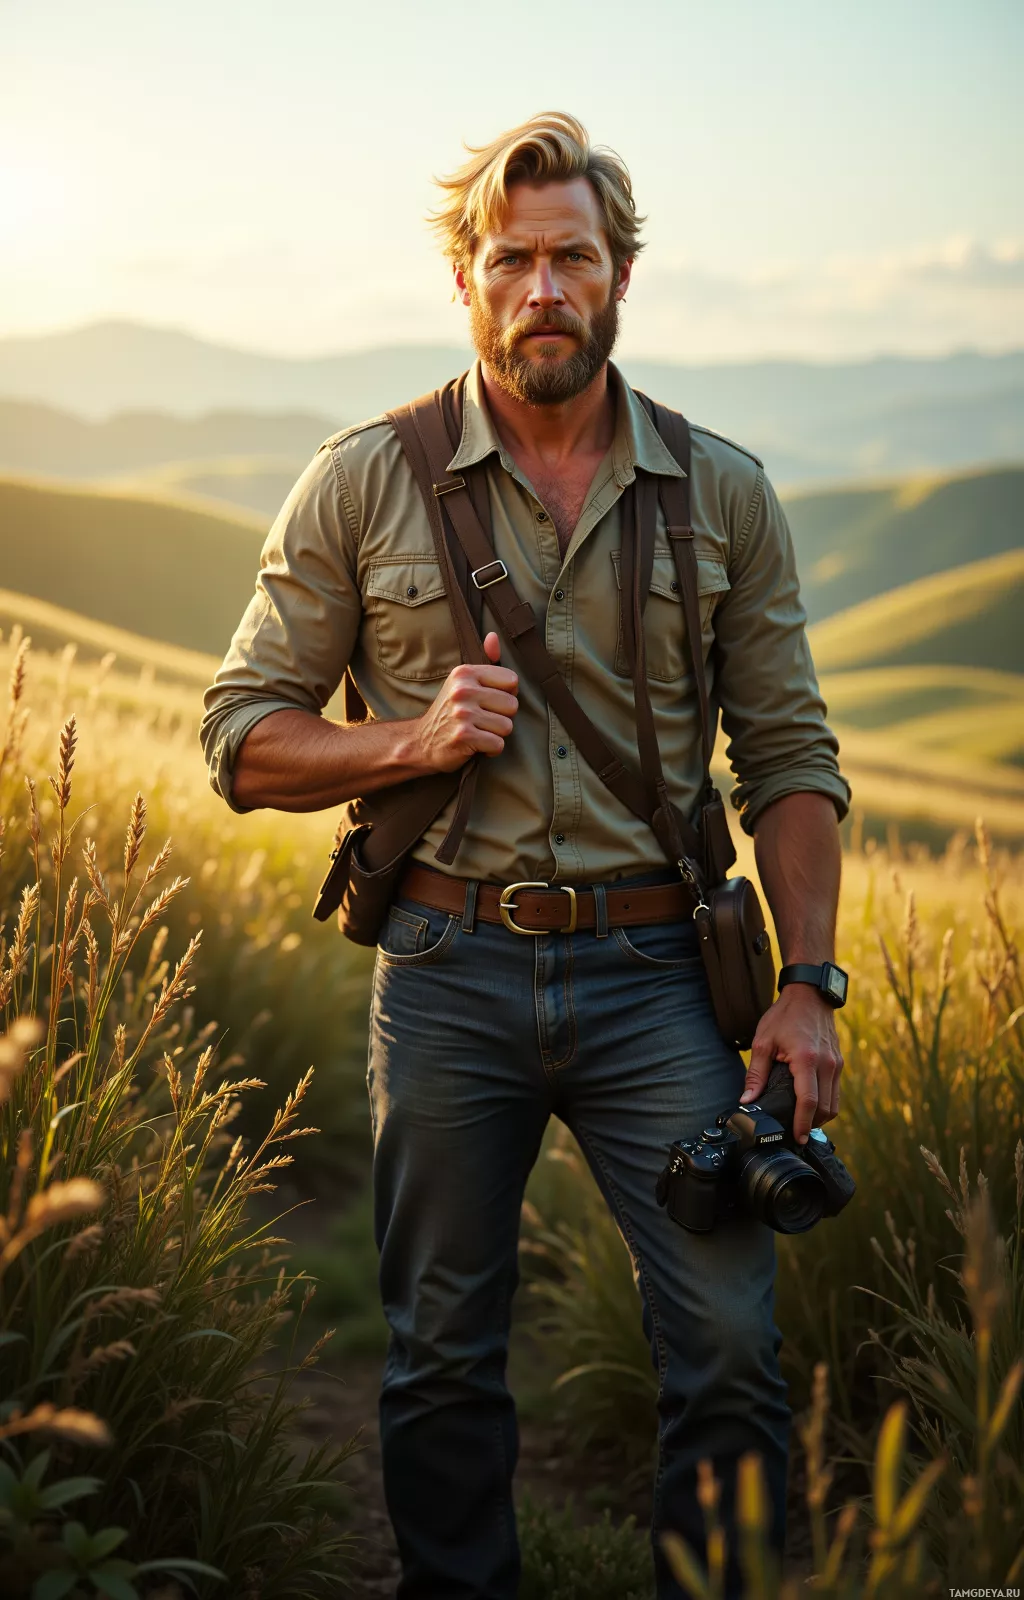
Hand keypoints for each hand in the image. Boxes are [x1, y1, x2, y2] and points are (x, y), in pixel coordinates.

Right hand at [415, 632, 518, 770]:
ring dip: (496, 734)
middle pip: (512, 705)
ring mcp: (462, 713)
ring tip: (479, 732)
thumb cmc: (450, 711)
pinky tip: (477, 745)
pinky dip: (490, 750)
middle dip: (502, 717)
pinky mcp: (463, 736)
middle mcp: (463, 690)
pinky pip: (498, 744)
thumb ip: (485, 660)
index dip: (506, 695)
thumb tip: (494, 636)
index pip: (512, 680)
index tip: (489, 702)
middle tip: (482, 720)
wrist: (421, 742)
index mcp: (465, 673)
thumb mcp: (463, 682)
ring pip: (507, 727)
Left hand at [739, 983, 842, 1143]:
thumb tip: (747, 1100)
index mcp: (806, 1059)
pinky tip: (811, 1105)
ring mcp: (836, 1064)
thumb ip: (755, 1074)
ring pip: (834, 1103)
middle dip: (812, 1125)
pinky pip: (835, 1091)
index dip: (802, 1124)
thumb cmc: (785, 1016)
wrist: (810, 994)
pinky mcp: (839, 1062)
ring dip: (821, 1117)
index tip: (797, 1139)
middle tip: (796, 1133)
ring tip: (803, 1122)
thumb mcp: (763, 1042)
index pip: (809, 1102)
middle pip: (826, 1109)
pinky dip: (826, 1103)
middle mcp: (826, 1064)